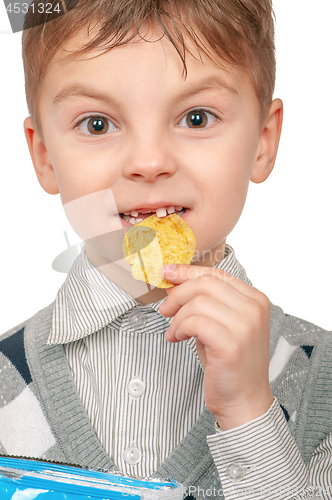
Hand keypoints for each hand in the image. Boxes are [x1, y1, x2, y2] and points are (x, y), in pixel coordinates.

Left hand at [159, 264, 273, 429]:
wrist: (244, 402)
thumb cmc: (229, 363)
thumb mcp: (219, 324)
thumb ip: (204, 302)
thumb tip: (175, 282)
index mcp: (255, 299)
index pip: (217, 273)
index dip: (188, 271)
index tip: (168, 273)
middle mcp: (254, 309)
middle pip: (206, 283)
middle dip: (178, 293)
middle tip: (165, 309)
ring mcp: (245, 325)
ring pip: (198, 302)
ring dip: (178, 317)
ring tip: (174, 332)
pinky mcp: (231, 343)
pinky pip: (195, 322)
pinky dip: (179, 328)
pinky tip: (177, 339)